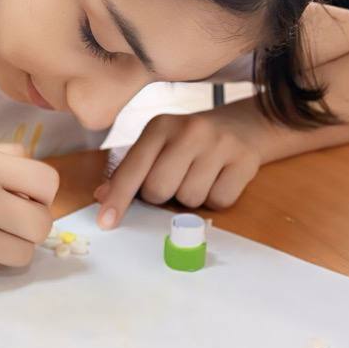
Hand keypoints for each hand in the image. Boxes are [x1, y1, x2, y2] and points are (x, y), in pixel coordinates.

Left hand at [94, 109, 262, 228]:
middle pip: (158, 189)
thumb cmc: (191, 141)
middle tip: (174, 180)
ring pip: (189, 199)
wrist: (245, 124)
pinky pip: (219, 201)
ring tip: (200, 175)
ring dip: (191, 198)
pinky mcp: (244, 161)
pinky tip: (219, 178)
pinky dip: (216, 199)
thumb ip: (131, 169)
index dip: (118, 198)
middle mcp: (189, 131)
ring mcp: (219, 145)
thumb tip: (103, 197)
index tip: (106, 222)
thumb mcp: (159, 144)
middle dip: (161, 196)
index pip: (132, 168)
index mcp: (160, 126)